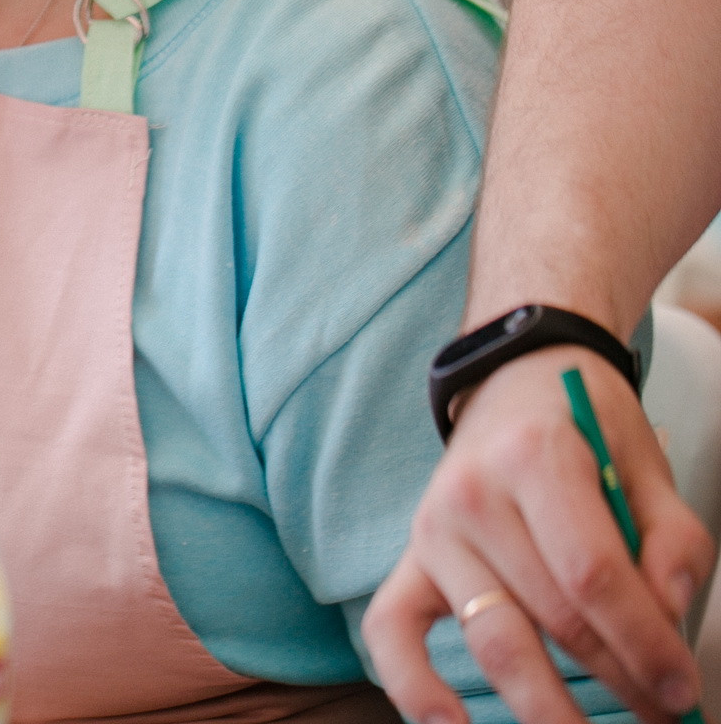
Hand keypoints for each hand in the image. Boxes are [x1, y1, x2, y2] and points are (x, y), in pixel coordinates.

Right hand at [364, 348, 712, 723]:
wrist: (515, 383)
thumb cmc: (587, 430)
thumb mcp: (647, 466)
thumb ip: (672, 541)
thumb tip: (668, 615)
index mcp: (535, 457)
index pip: (590, 575)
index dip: (643, 642)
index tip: (683, 689)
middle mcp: (473, 495)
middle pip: (550, 615)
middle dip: (617, 679)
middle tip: (665, 715)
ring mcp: (434, 531)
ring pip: (492, 637)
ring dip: (547, 705)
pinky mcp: (413, 559)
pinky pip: (392, 629)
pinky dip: (412, 685)